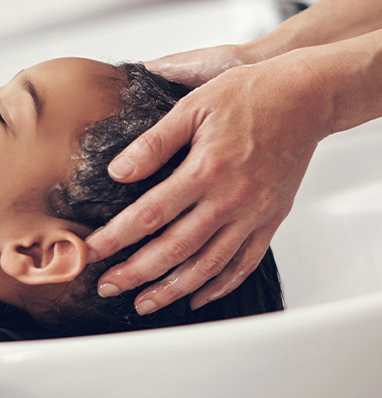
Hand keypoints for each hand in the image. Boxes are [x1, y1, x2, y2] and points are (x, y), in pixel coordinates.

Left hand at [86, 50, 329, 313]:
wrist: (307, 96)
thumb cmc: (250, 95)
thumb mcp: (194, 105)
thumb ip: (154, 142)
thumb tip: (118, 172)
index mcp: (206, 170)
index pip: (150, 214)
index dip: (117, 237)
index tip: (92, 252)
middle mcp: (230, 199)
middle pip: (175, 249)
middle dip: (137, 273)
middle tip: (108, 287)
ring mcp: (253, 214)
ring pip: (209, 265)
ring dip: (174, 289)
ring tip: (145, 303)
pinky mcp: (271, 220)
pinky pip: (245, 262)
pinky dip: (220, 285)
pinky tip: (197, 297)